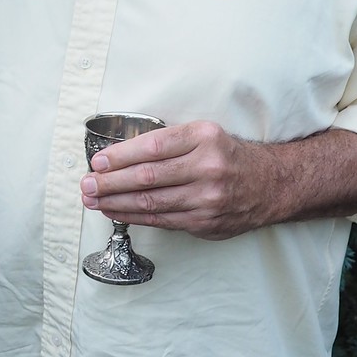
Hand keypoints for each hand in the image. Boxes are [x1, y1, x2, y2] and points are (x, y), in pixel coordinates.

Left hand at [81, 121, 279, 240]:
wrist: (270, 184)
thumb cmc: (228, 156)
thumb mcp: (205, 135)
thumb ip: (169, 143)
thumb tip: (119, 157)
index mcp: (204, 138)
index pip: (152, 147)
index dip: (120, 156)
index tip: (97, 162)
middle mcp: (208, 167)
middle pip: (147, 176)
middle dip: (110, 182)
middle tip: (86, 184)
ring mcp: (208, 197)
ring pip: (151, 202)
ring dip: (115, 202)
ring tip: (92, 200)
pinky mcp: (205, 222)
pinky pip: (162, 219)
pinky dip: (134, 216)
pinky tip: (116, 211)